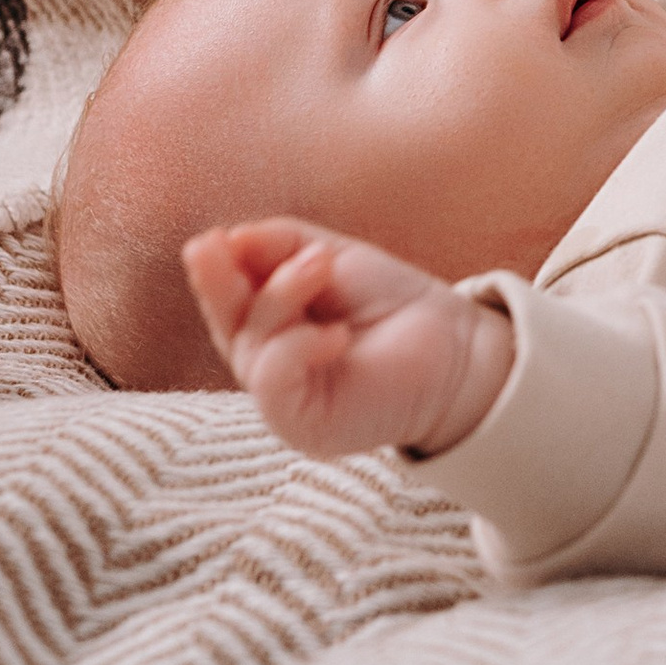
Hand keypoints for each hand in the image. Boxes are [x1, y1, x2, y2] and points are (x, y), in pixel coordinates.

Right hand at [184, 216, 513, 461]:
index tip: (212, 239)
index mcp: (267, 326)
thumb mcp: (327, 258)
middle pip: (226, 323)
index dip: (213, 270)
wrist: (453, 347)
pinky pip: (275, 381)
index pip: (225, 299)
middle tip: (214, 245)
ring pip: (253, 345)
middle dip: (219, 282)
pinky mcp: (302, 425)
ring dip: (280, 295)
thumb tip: (221, 241)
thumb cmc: (390, 303)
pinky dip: (297, 347)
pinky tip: (336, 333)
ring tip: (320, 265)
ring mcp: (282, 399)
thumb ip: (275, 245)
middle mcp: (267, 365)